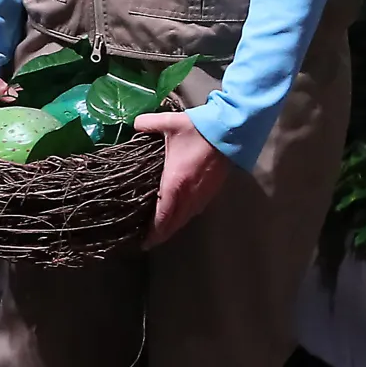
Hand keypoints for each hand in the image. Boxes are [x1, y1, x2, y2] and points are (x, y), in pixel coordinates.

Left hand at [136, 112, 232, 246]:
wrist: (231, 129)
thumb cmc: (199, 129)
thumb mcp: (170, 124)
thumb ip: (147, 124)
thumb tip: (133, 125)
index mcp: (175, 184)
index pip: (162, 217)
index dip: (153, 233)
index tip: (144, 242)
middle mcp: (189, 194)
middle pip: (175, 223)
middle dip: (162, 235)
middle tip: (150, 241)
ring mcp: (203, 193)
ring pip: (186, 218)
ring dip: (174, 226)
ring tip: (163, 229)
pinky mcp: (213, 190)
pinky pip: (196, 209)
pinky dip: (185, 216)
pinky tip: (181, 212)